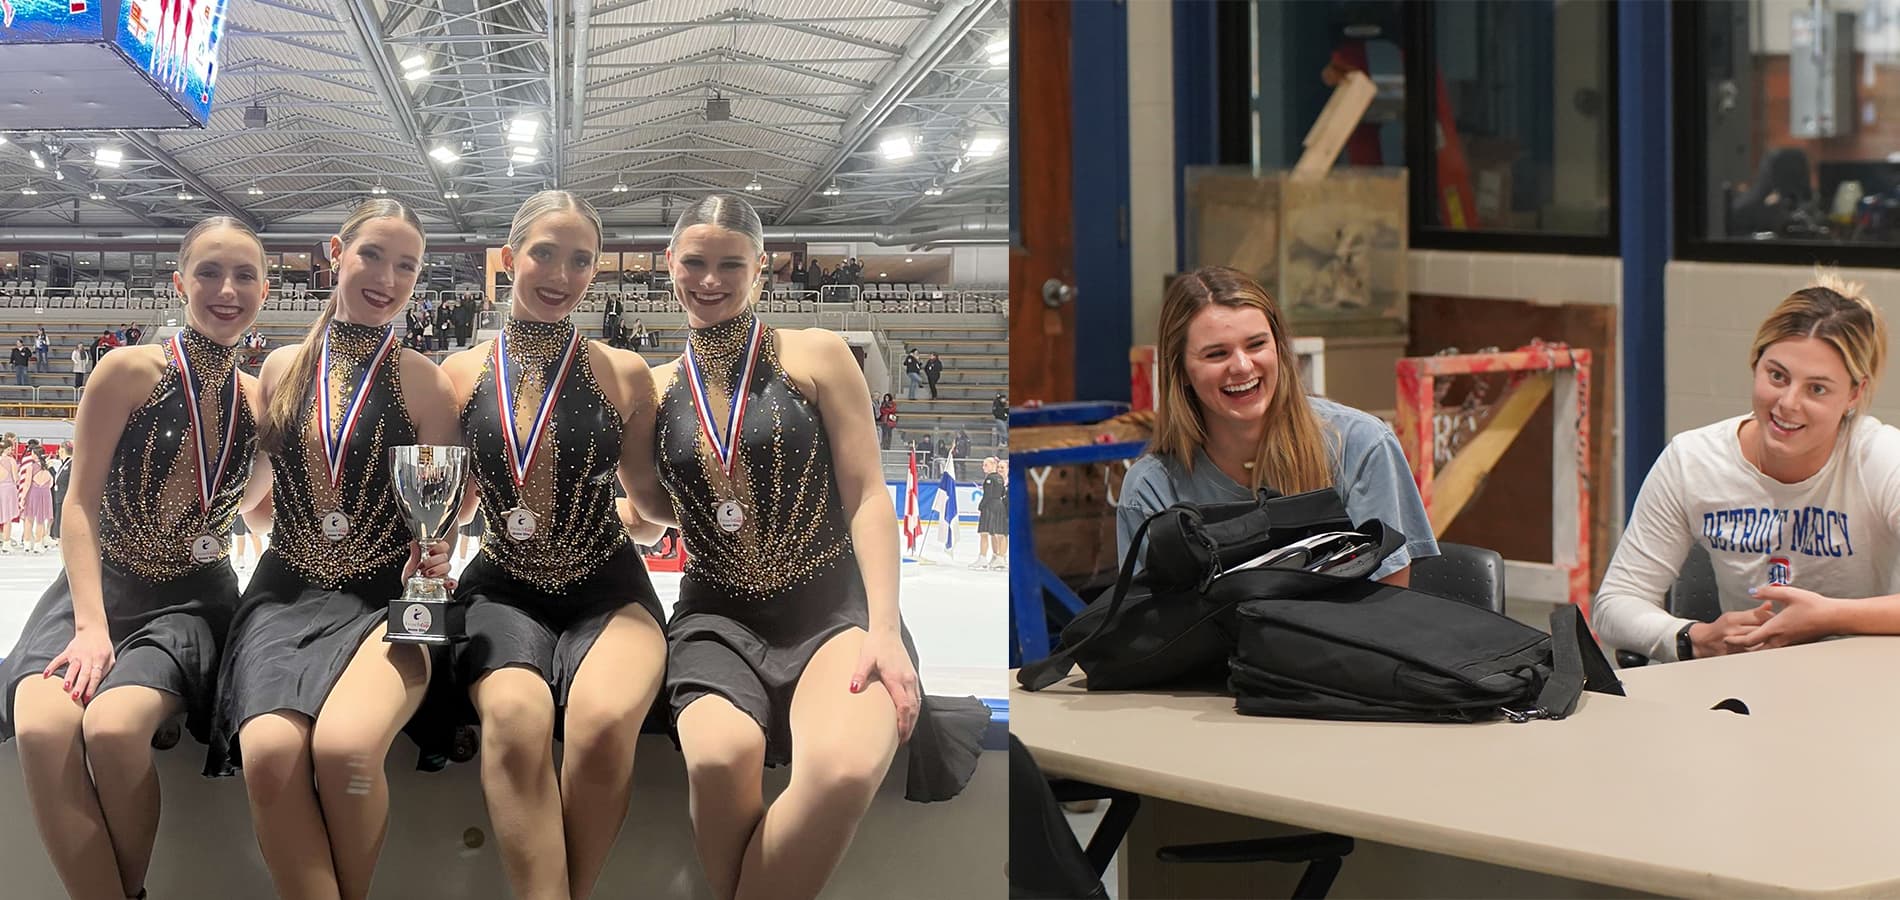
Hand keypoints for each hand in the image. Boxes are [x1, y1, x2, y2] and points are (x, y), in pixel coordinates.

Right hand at [43, 626, 114, 703]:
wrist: (93, 629)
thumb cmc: (103, 647)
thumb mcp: (111, 657)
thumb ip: (106, 670)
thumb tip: (99, 685)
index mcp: (99, 660)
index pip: (95, 676)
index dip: (91, 687)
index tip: (87, 698)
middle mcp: (88, 658)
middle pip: (84, 674)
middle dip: (80, 686)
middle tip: (75, 697)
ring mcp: (77, 654)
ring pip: (72, 667)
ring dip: (68, 677)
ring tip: (65, 687)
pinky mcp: (68, 651)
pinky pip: (59, 659)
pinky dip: (52, 666)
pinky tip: (46, 675)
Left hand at [403, 539, 456, 591]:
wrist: (408, 595)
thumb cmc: (410, 581)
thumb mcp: (409, 568)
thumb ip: (414, 556)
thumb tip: (414, 543)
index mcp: (432, 558)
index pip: (443, 547)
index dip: (439, 547)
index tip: (430, 552)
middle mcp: (439, 566)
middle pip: (445, 556)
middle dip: (433, 560)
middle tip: (422, 566)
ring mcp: (443, 575)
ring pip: (448, 567)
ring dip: (437, 569)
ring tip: (427, 574)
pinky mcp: (445, 586)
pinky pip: (454, 583)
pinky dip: (451, 583)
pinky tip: (445, 583)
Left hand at [850, 628, 920, 741]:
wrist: (887, 632)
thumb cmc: (876, 644)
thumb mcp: (865, 658)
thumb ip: (860, 674)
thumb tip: (853, 688)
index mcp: (897, 678)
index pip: (904, 706)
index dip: (903, 724)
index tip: (899, 737)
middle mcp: (908, 680)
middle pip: (913, 709)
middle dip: (908, 726)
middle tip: (901, 741)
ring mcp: (912, 678)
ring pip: (917, 704)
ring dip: (912, 720)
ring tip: (904, 733)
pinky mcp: (912, 676)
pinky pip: (916, 698)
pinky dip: (913, 710)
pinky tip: (907, 716)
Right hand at [1687, 602, 1774, 657]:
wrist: (1704, 641)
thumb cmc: (1720, 627)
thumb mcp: (1734, 615)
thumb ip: (1753, 612)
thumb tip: (1769, 604)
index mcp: (1733, 618)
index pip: (1758, 616)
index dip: (1771, 617)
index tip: (1777, 617)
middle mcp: (1733, 630)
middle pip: (1759, 628)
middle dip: (1771, 628)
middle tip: (1780, 627)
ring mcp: (1734, 643)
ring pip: (1758, 641)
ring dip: (1768, 639)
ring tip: (1774, 636)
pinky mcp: (1736, 654)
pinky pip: (1754, 652)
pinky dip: (1762, 648)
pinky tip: (1767, 646)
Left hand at [1725, 585, 1841, 651]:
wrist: (1834, 617)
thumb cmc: (1814, 606)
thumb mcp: (1789, 594)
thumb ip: (1769, 593)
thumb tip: (1753, 592)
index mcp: (1775, 628)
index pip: (1749, 640)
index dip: (1735, 641)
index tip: (1726, 639)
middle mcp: (1780, 638)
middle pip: (1755, 649)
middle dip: (1741, 648)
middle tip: (1731, 645)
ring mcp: (1788, 642)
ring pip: (1766, 650)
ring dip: (1753, 648)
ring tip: (1742, 645)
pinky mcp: (1795, 642)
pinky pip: (1776, 648)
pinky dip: (1766, 647)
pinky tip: (1764, 640)